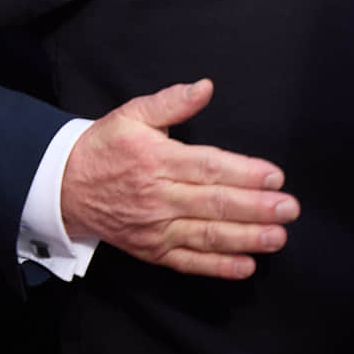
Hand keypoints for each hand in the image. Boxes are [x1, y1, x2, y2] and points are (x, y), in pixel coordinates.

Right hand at [61, 79, 298, 280]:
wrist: (63, 187)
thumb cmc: (103, 147)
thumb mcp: (132, 115)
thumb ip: (171, 101)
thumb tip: (204, 87)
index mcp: (157, 160)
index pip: (209, 167)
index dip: (244, 173)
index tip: (274, 176)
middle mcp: (159, 197)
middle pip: (215, 203)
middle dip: (256, 207)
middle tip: (290, 209)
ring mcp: (156, 228)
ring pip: (207, 235)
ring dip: (247, 238)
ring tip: (278, 237)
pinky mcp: (152, 251)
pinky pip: (189, 262)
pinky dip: (218, 266)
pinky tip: (246, 265)